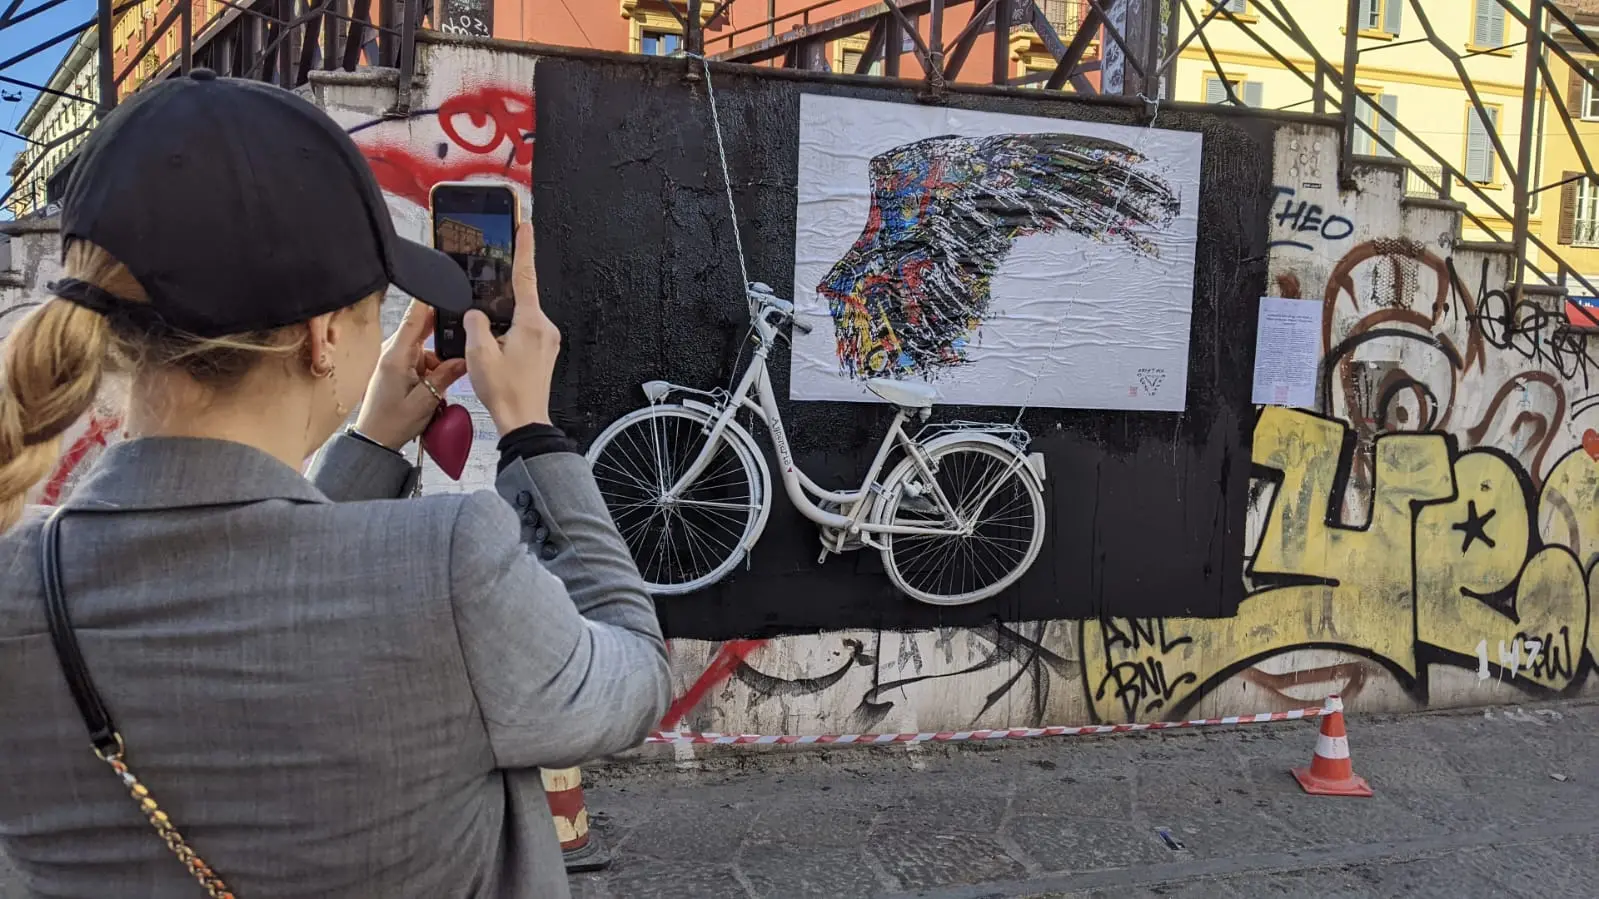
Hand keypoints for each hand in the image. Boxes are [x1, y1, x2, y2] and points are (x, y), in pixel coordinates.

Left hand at [353, 301, 468, 448]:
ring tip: (446, 377)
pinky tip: (439, 381)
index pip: (414, 318)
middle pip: (421, 328)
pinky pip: (420, 358)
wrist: (375, 439)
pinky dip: (432, 366)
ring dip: (438, 357)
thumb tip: (465, 358)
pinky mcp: (397, 367)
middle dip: (442, 332)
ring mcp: (395, 359)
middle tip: (462, 337)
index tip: (443, 286)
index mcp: (397, 356)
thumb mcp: (426, 400)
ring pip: (424, 346)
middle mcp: (393, 352)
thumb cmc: (393, 422)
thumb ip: (446, 375)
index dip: (429, 300)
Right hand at [465, 222, 559, 432]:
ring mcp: (548, 341)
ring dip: (501, 329)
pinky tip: (498, 358)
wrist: (524, 422)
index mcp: (531, 323)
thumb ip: (475, 323)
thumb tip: (476, 313)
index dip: (523, 248)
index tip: (525, 225)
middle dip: (498, 309)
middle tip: (485, 333)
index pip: (525, 276)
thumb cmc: (505, 393)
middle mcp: (545, 328)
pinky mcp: (545, 353)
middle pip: (519, 302)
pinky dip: (508, 339)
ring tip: (492, 356)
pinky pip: (524, 334)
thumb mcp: (478, 354)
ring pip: (519, 320)